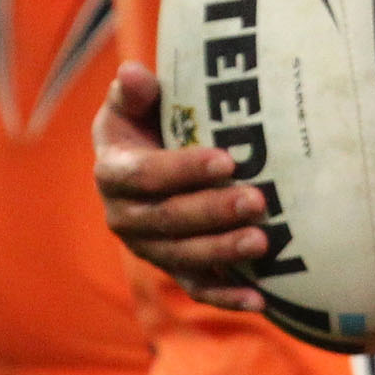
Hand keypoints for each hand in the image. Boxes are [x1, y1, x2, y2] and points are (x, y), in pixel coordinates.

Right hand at [92, 63, 266, 310]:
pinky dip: (225, 298)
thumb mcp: (134, 103)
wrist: (143, 160)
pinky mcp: (172, 267)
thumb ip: (135, 90)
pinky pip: (197, 288)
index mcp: (112, 172)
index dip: (183, 170)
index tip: (226, 160)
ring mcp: (148, 247)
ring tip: (262, 241)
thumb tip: (134, 74)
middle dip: (213, 212)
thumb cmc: (145, 122)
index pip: (144, 175)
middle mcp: (123, 216)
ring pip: (183, 257)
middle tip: (257, 200)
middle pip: (167, 219)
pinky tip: (258, 300)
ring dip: (223, 252)